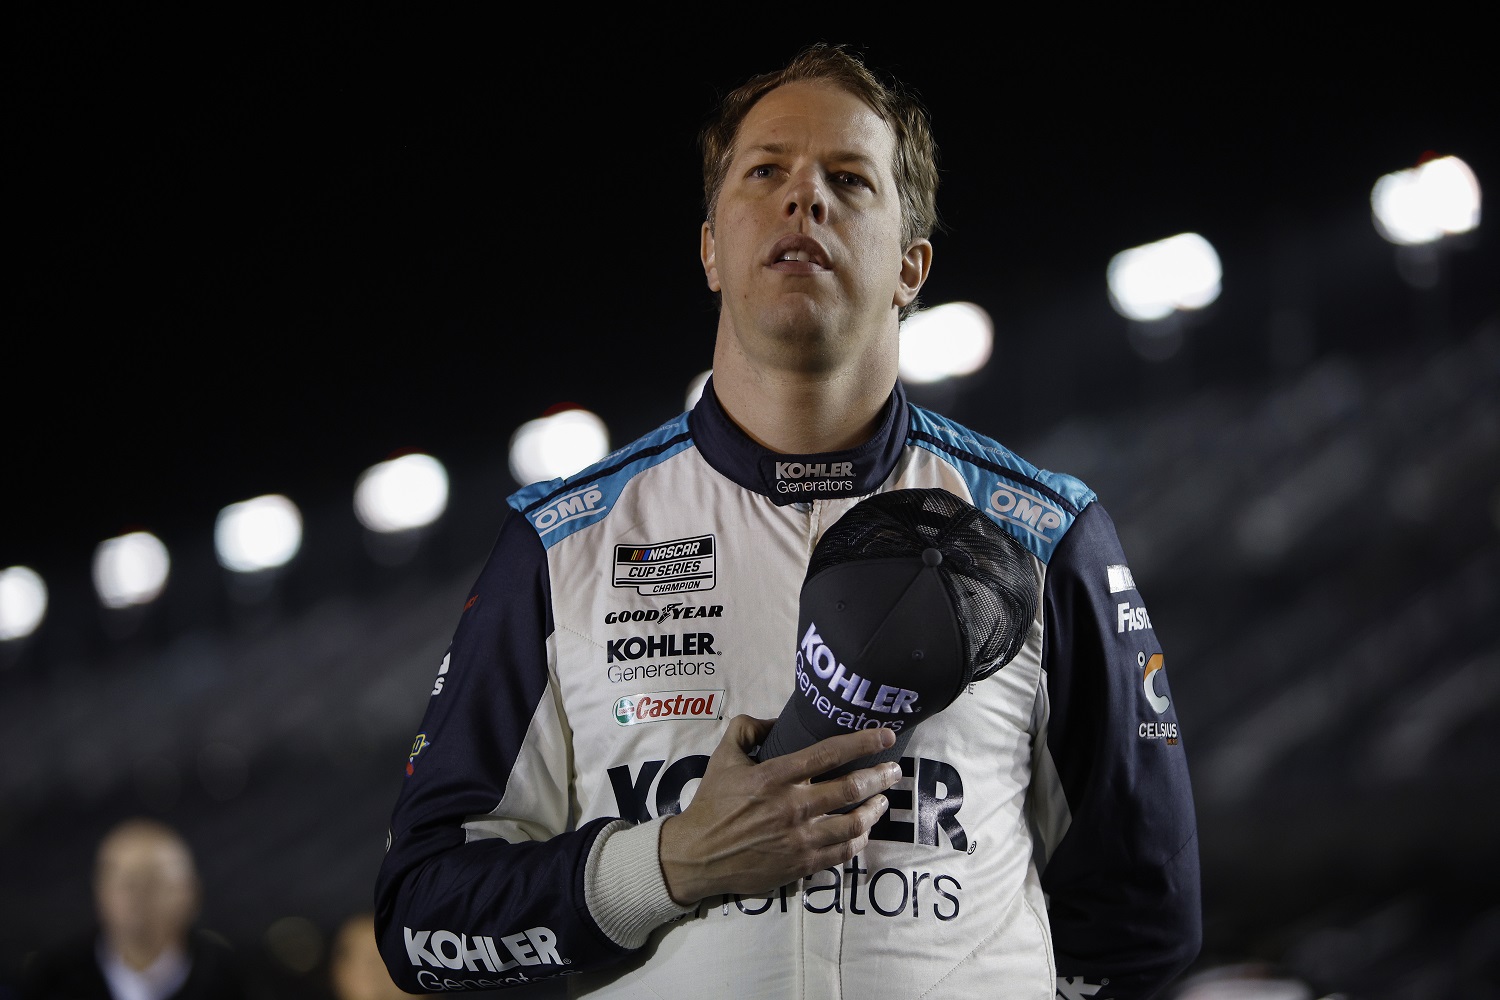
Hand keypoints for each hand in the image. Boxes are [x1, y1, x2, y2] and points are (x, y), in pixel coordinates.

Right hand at [657, 714, 900, 904]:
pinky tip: (864, 829)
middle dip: (881, 777)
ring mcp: (800, 839)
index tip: (886, 736)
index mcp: (775, 776)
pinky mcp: (802, 864)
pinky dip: (860, 839)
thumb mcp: (724, 757)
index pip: (829, 754)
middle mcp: (792, 806)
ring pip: (854, 823)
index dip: (863, 742)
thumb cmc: (712, 803)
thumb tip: (775, 720)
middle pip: (851, 788)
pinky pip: (843, 852)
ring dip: (875, 809)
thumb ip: (747, 728)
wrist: (698, 855)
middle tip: (894, 770)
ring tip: (883, 800)